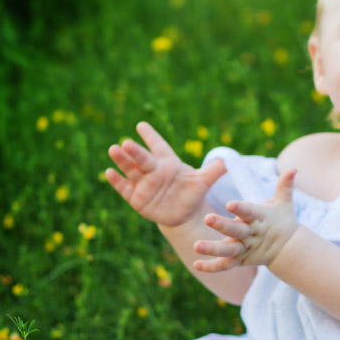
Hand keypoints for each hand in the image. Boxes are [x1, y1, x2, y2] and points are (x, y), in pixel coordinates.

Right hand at [105, 121, 226, 229]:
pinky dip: (117, 181)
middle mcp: (153, 170)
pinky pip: (124, 188)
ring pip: (131, 169)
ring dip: (122, 160)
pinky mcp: (136, 198)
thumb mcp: (203, 182)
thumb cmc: (191, 192)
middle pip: (143, 158)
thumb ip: (214, 170)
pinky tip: (109, 172)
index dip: (151, 136)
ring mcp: (143, 183)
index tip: (141, 125)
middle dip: (135, 151)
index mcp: (169, 162)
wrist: (183, 214)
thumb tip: (230, 159)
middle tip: (126, 142)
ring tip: (114, 149)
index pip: (159, 146)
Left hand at [194, 169, 298, 270]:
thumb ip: (284, 185)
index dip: (240, 208)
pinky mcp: (241, 260)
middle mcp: (251, 234)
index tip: (229, 203)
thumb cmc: (283, 221)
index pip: (249, 212)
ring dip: (213, 249)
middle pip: (236, 230)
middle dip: (222, 225)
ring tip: (196, 245)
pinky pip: (225, 265)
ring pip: (229, 250)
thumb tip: (293, 168)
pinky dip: (212, 267)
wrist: (290, 249)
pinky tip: (196, 265)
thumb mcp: (285, 203)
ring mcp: (246, 248)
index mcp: (260, 218)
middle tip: (207, 218)